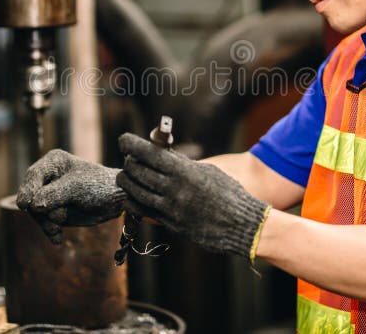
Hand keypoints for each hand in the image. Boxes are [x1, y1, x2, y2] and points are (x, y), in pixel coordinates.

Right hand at [16, 149, 124, 243]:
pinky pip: (44, 222)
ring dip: (48, 222)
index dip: (28, 189)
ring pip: (36, 212)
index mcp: (53, 162)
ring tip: (59, 229)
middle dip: (41, 210)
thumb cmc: (99, 186)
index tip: (25, 205)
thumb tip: (33, 206)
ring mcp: (49, 195)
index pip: (33, 175)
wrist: (115, 201)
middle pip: (31, 196)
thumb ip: (54, 194)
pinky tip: (57, 240)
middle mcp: (48, 177)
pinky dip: (50, 231)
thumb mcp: (76, 187)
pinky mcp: (54, 210)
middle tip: (58, 219)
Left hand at [115, 133, 269, 259]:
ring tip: (126, 175)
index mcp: (184, 172)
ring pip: (135, 192)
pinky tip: (131, 196)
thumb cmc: (229, 194)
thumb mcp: (208, 172)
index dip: (131, 144)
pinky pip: (143, 210)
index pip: (148, 153)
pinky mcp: (171, 224)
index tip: (123, 139)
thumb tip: (161, 154)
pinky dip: (133, 201)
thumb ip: (183, 163)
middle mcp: (174, 190)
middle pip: (137, 172)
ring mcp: (170, 209)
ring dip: (127, 181)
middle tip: (129, 158)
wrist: (242, 226)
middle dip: (129, 163)